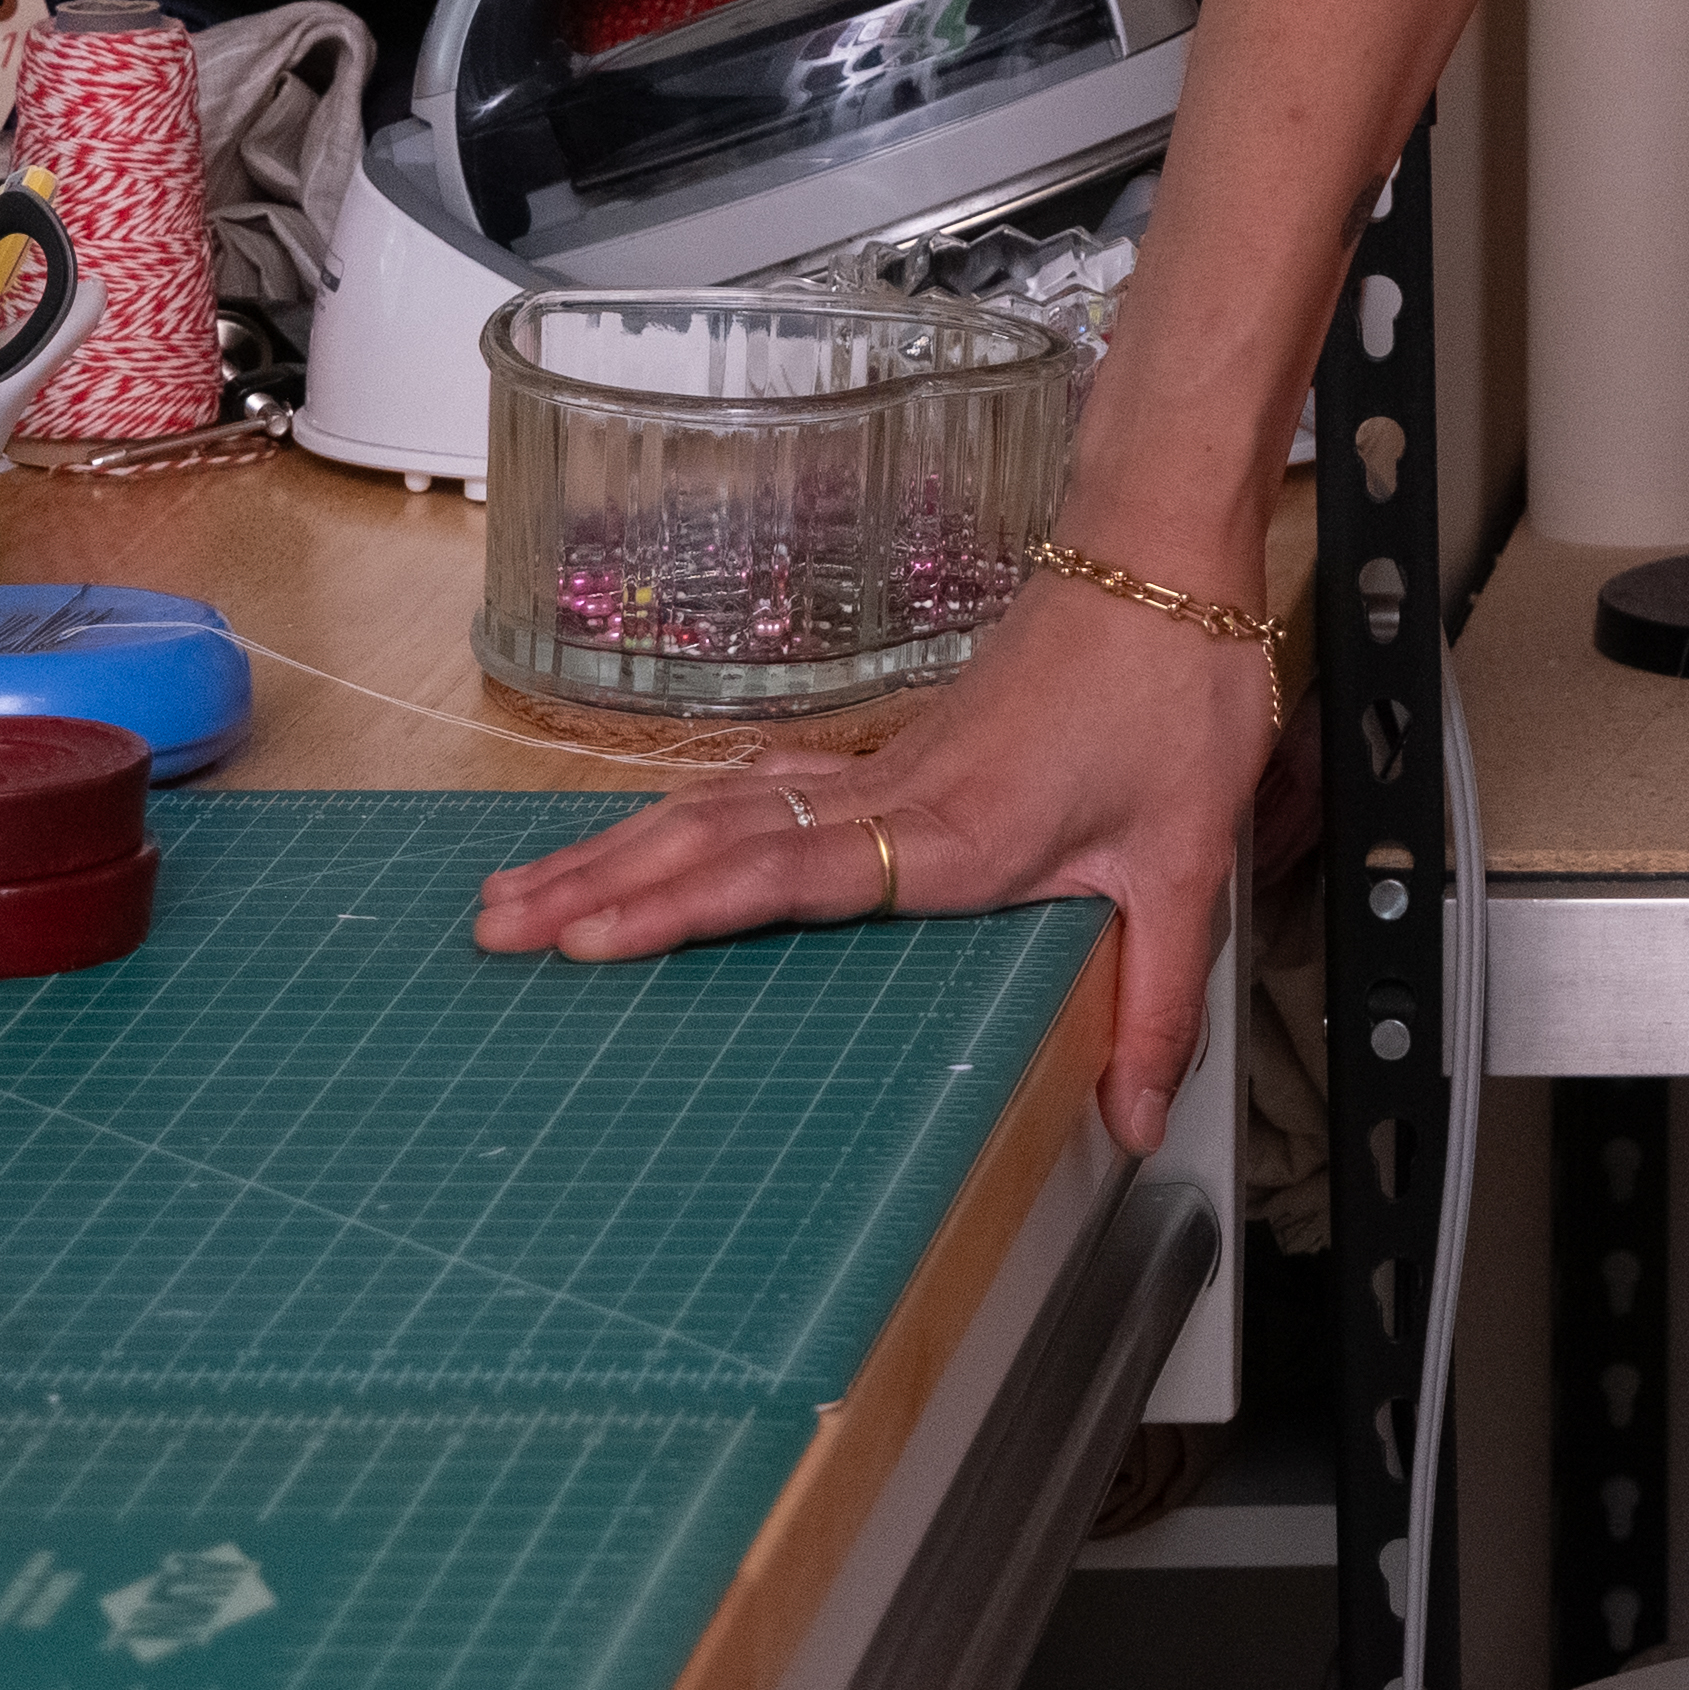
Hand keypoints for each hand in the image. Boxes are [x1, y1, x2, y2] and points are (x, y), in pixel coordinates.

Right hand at [469, 559, 1272, 1148]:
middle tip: (497, 934)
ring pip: (724, 807)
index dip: (684, 909)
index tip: (590, 942)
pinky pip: (763, 784)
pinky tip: (646, 836)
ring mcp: (884, 764)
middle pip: (719, 839)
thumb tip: (1136, 1127)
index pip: (791, 877)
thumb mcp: (1191, 857)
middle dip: (600, 887)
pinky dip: (686, 815)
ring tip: (522, 893)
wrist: (1165, 562)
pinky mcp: (894, 747)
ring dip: (620, 849)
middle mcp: (896, 794)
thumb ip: (1161, 1001)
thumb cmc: (1177, 691)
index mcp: (956, 832)